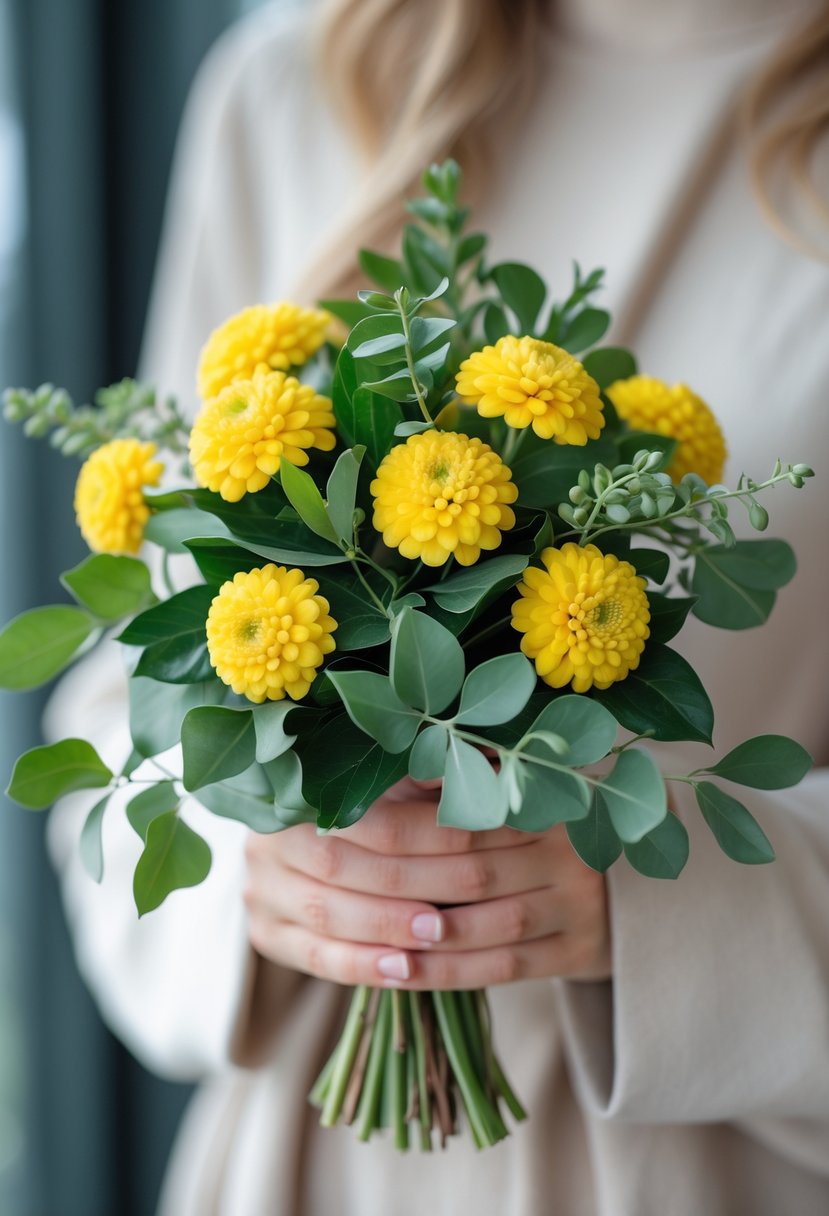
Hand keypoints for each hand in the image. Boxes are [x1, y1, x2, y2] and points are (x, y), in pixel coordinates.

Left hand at [244, 777, 610, 989]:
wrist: (627, 883)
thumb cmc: (542, 831)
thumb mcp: (510, 795)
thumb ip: (458, 783)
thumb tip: (391, 767)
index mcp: (545, 799)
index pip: (462, 817)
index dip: (400, 827)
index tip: (343, 828)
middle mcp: (568, 848)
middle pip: (472, 871)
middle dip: (401, 884)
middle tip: (338, 889)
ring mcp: (580, 902)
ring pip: (491, 923)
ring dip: (425, 936)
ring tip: (366, 939)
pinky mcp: (581, 950)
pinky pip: (506, 966)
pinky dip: (450, 972)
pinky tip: (403, 971)